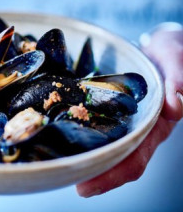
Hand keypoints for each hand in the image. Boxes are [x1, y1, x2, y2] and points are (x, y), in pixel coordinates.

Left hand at [77, 23, 182, 196]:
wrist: (157, 50)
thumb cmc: (169, 53)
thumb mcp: (173, 56)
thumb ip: (177, 78)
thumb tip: (174, 105)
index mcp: (156, 123)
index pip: (136, 155)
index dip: (115, 173)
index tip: (88, 187)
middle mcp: (140, 128)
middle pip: (118, 159)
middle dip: (97, 174)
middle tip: (75, 183)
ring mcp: (125, 122)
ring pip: (108, 148)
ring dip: (89, 161)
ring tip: (65, 169)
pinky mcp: (113, 112)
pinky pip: (99, 129)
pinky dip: (85, 140)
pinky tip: (68, 144)